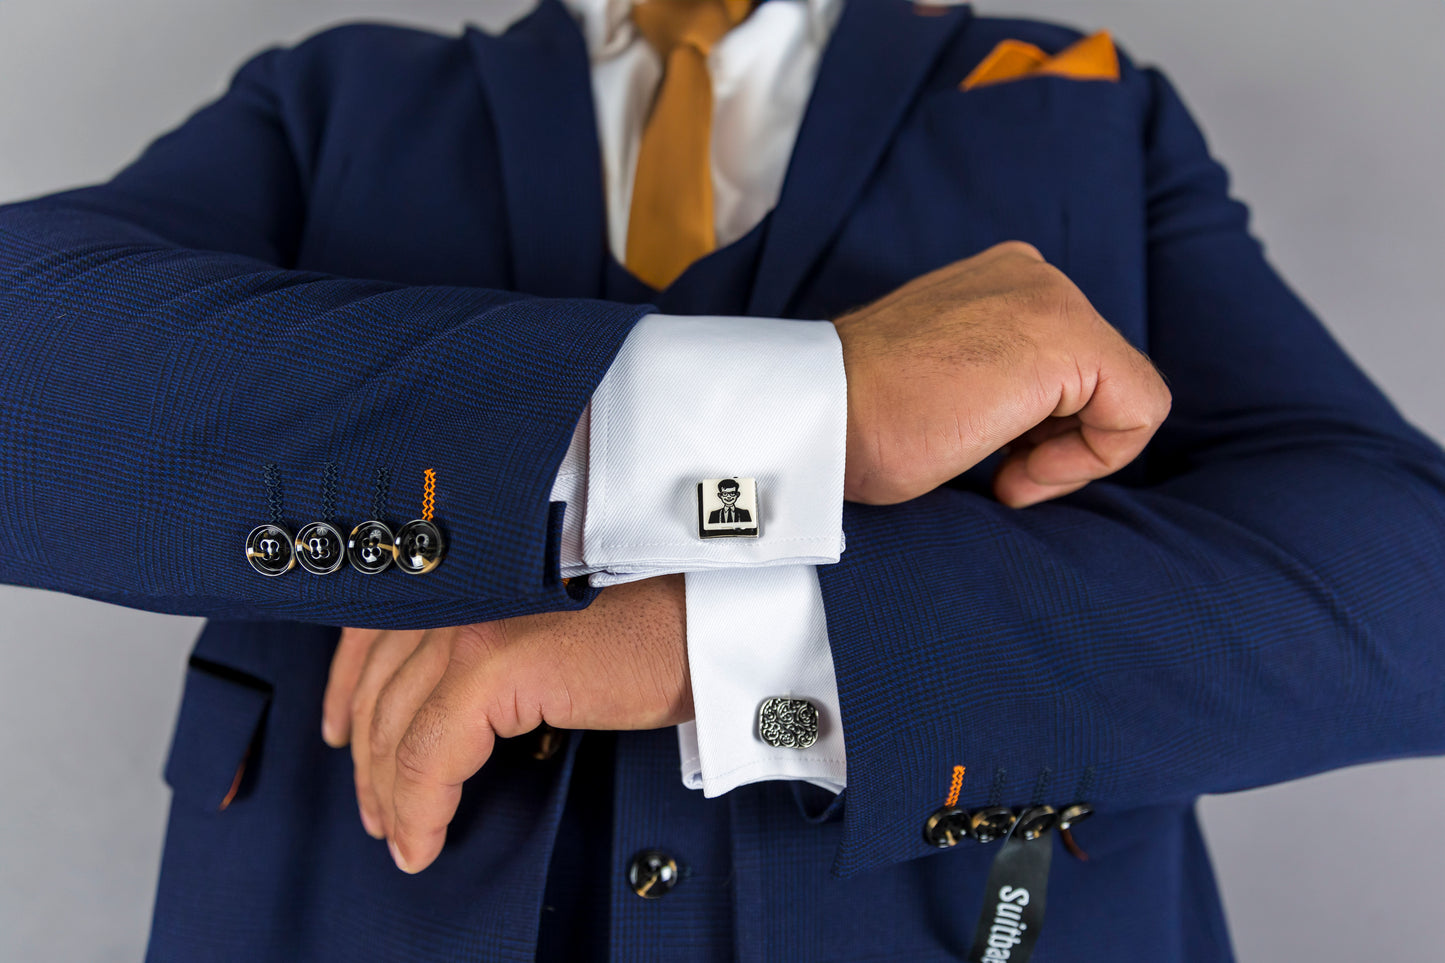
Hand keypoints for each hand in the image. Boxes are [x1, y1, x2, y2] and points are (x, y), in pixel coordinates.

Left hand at [320, 574, 689, 873]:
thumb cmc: (658, 620)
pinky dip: (418, 808)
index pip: (375, 628)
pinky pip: (428, 758)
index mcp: (470, 567)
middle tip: (376, 808)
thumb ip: (497, 641)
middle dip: (367, 757)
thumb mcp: (554, 623)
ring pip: (395, 727)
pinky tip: (423, 839)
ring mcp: (471, 623)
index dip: (346, 688)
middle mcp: (460, 587)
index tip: (340, 732)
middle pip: (378, 685)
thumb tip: (453, 707)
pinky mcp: (494, 665)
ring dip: (389, 795)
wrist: (715, 618)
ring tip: (402, 836)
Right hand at [833, 240, 1170, 506]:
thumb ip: (1000, 376)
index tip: (993, 459)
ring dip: (1070, 455)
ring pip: (1126, 397)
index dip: (1047, 431)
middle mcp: (1034, 274)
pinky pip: (1138, 412)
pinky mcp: (1066, 341)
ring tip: (1002, 473)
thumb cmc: (863, 416)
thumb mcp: (947, 379)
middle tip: (998, 472)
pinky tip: (1016, 477)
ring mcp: (1052, 299)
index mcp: (1002, 278)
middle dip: (1061, 440)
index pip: (1075, 367)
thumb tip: (1046, 423)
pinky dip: (1090, 461)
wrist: (821, 416)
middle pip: (1104, 380)